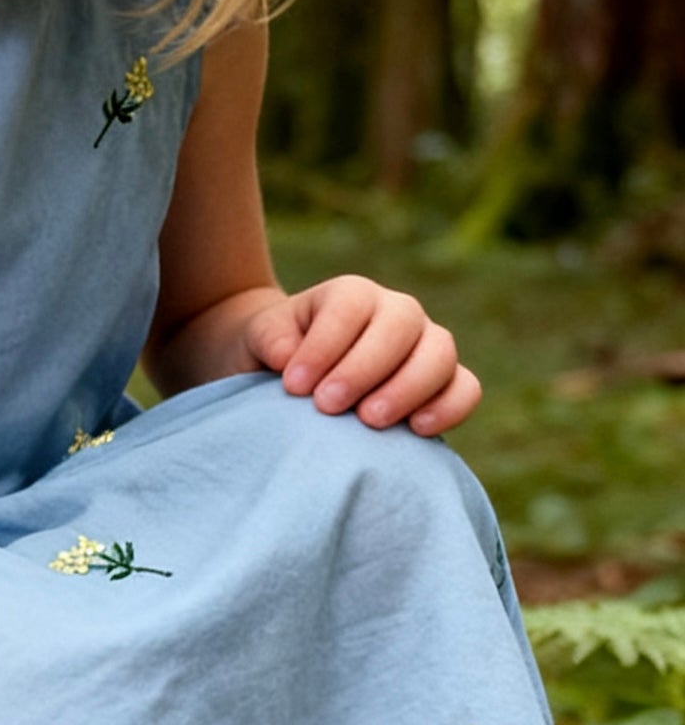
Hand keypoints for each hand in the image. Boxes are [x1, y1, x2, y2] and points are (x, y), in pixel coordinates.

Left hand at [243, 274, 479, 434]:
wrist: (295, 380)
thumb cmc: (278, 354)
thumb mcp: (260, 338)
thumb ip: (269, 339)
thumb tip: (288, 357)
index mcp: (352, 294)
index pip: (350, 308)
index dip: (324, 346)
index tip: (293, 387)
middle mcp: (397, 312)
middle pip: (401, 325)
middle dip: (364, 368)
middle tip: (328, 406)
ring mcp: (426, 345)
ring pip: (439, 353)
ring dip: (407, 388)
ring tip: (369, 422)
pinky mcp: (444, 383)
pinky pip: (465, 388)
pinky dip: (450, 407)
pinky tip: (417, 430)